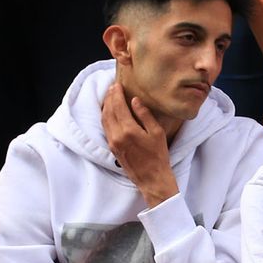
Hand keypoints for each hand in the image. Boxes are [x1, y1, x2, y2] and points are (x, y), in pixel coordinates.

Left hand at [101, 82, 178, 206]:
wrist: (151, 178)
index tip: (117, 84)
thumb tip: (135, 101)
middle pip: (108, 111)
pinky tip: (109, 112)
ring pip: (104, 119)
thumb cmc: (158, 156)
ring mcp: (112, 142)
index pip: (118, 106)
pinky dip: (105, 116)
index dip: (116, 93)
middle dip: (109, 97)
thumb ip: (145, 115)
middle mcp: (117, 135)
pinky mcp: (112, 148)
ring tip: (110, 96)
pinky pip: (105, 128)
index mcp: (128, 130)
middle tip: (112, 87)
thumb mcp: (156, 133)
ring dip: (105, 106)